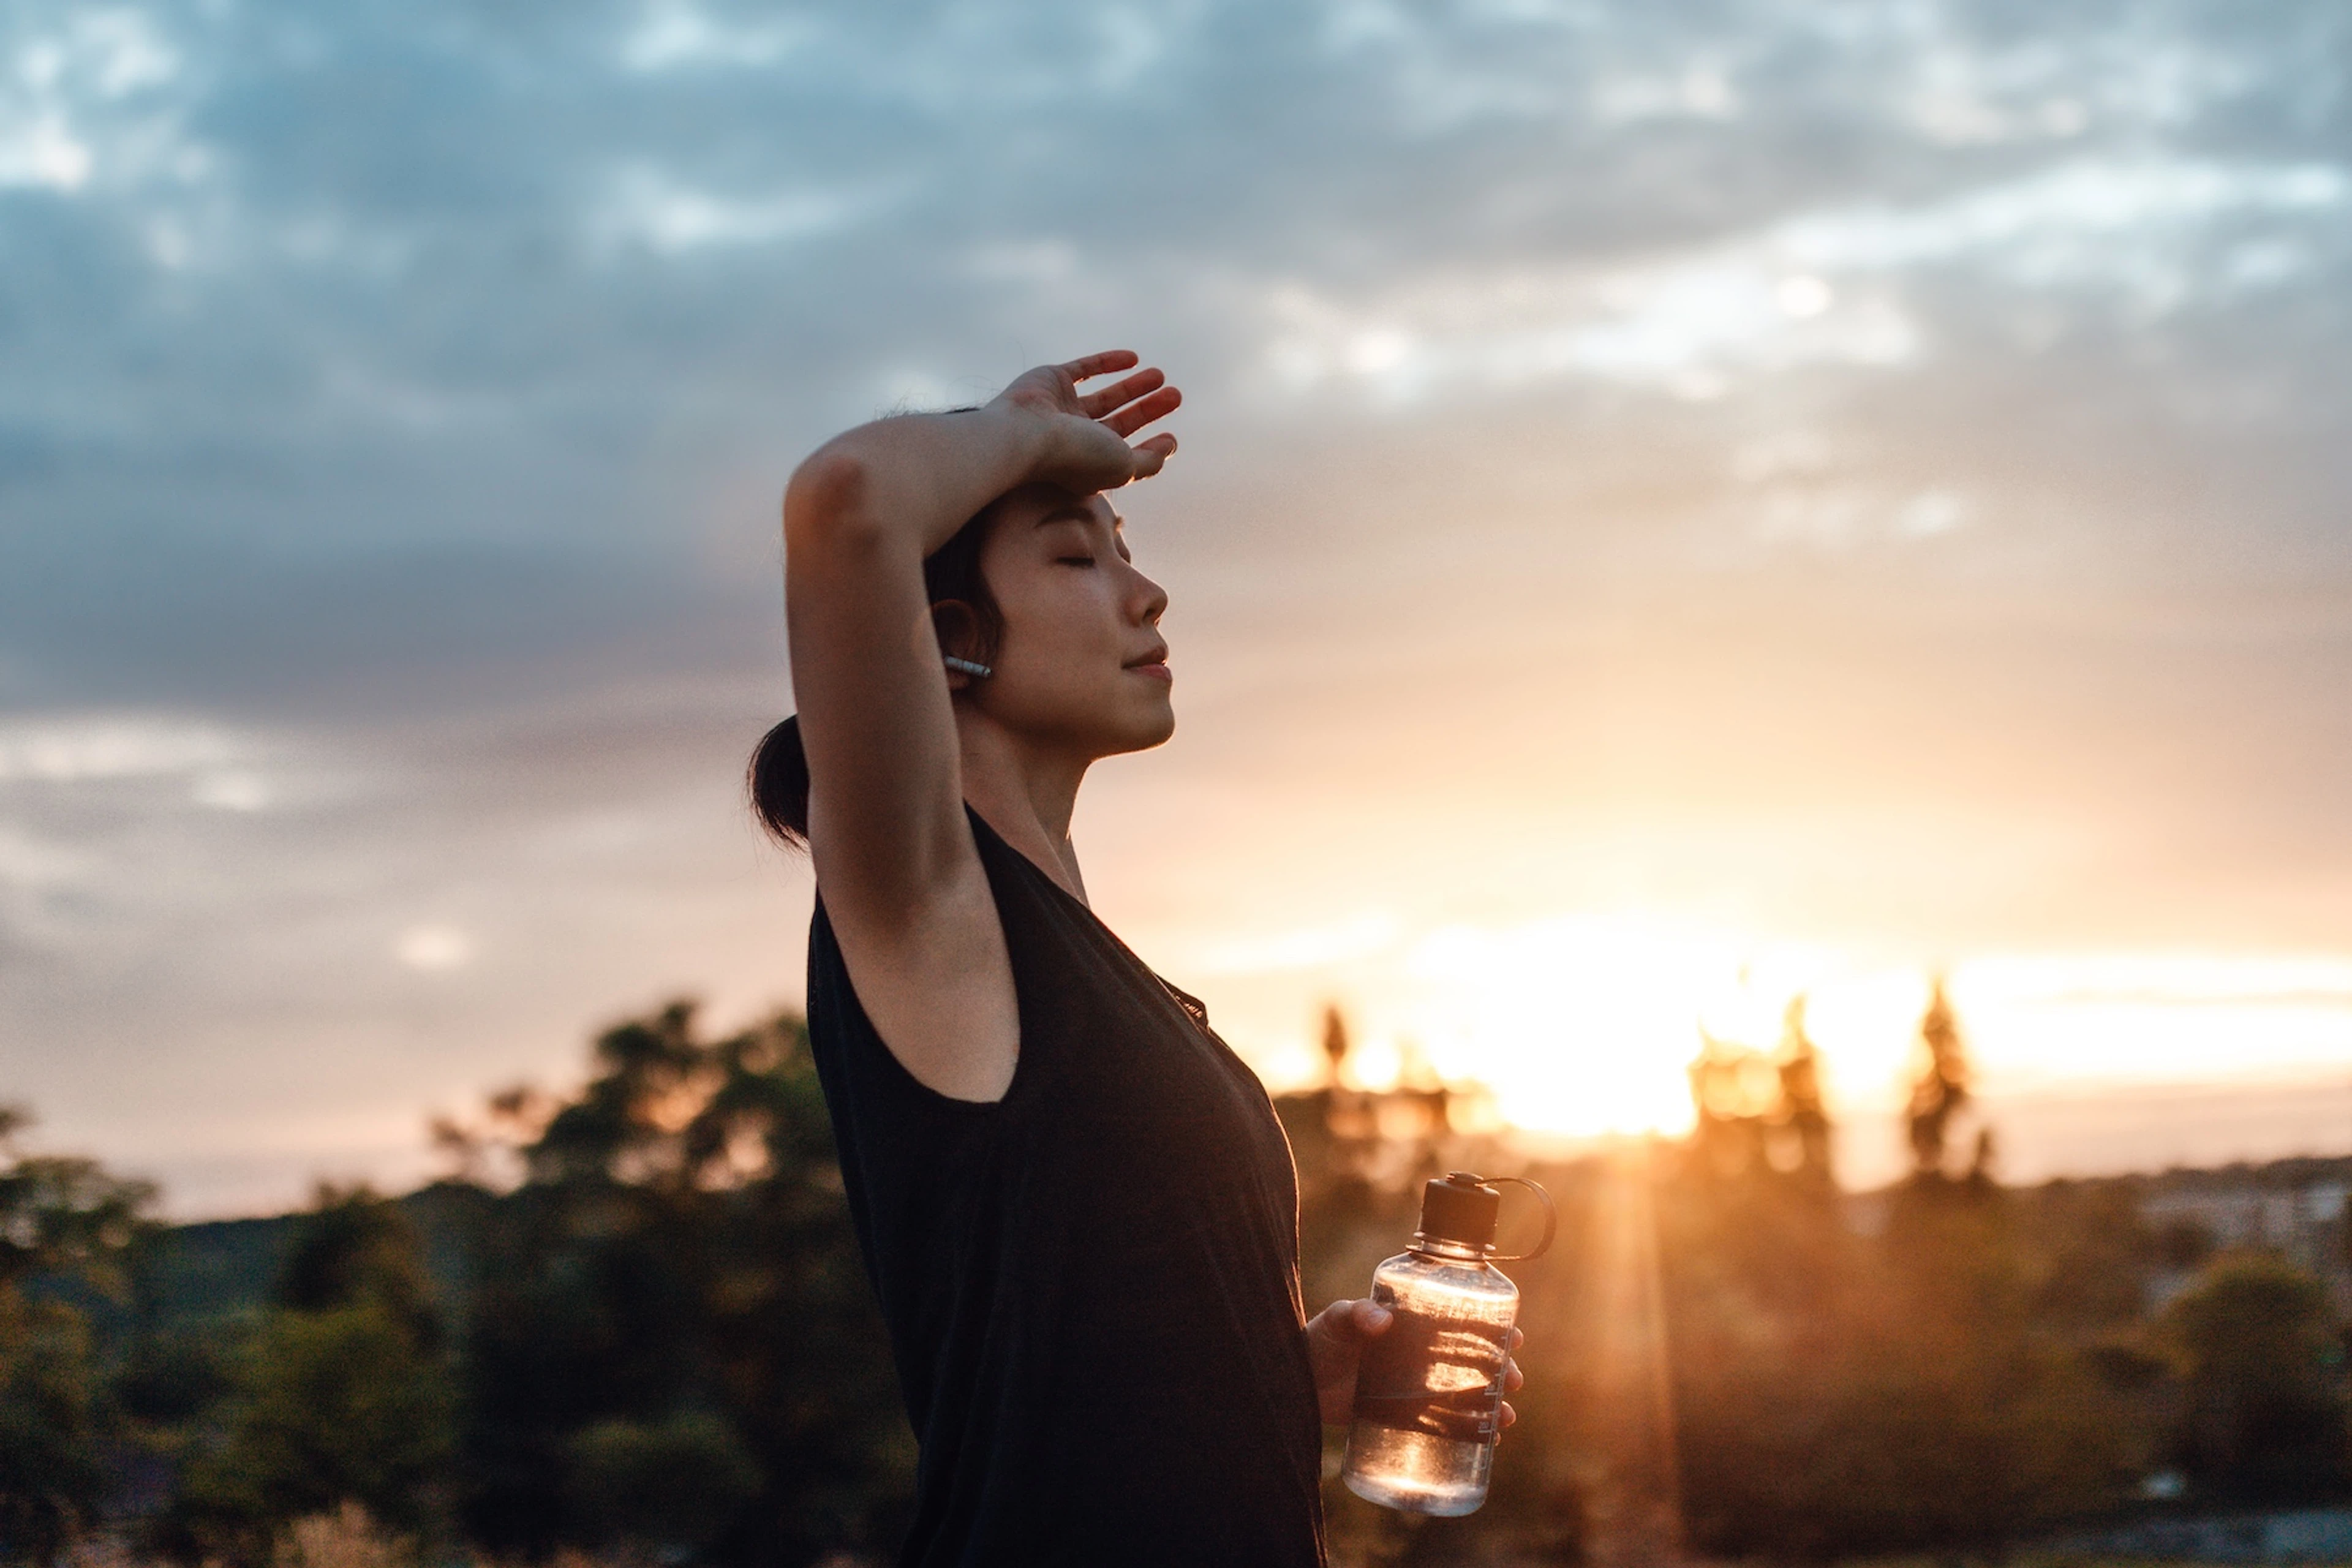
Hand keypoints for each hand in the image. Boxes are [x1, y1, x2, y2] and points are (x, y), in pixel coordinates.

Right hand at [991, 350, 1180, 493]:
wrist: (1025, 433)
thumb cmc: (1075, 456)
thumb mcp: (1123, 467)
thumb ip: (1149, 461)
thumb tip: (1170, 446)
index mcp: (1090, 465)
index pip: (1125, 455)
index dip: (1151, 447)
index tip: (1171, 437)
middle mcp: (1075, 439)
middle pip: (1120, 423)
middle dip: (1148, 410)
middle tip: (1176, 396)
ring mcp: (1062, 409)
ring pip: (1106, 396)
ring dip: (1134, 387)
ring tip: (1160, 376)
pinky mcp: (1052, 380)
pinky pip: (1084, 368)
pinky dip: (1108, 363)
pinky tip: (1133, 358)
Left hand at [1304, 1299, 1524, 1430]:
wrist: (1296, 1383)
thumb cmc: (1318, 1342)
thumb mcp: (1338, 1320)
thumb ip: (1356, 1314)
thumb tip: (1381, 1321)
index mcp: (1414, 1324)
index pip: (1462, 1320)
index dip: (1494, 1327)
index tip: (1514, 1337)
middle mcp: (1422, 1355)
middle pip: (1475, 1361)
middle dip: (1503, 1371)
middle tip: (1515, 1381)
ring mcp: (1417, 1388)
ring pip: (1468, 1395)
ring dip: (1494, 1405)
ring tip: (1506, 1418)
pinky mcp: (1407, 1416)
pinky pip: (1448, 1424)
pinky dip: (1471, 1433)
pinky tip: (1488, 1442)